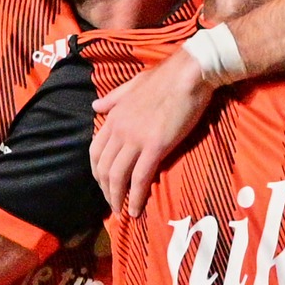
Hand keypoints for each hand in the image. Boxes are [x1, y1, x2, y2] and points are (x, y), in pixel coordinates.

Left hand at [89, 48, 215, 217]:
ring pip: (118, 176)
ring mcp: (136, 138)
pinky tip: (136, 210)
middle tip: (113, 204)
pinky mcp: (156, 146)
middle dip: (106, 190)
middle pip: (104, 168)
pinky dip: (135, 197)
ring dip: (117, 197)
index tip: (103, 184)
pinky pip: (140, 178)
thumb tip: (95, 106)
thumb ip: (112, 99)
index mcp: (113, 116)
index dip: (97, 172)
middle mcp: (120, 130)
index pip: (95, 151)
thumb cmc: (165, 77)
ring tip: (121, 211)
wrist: (189, 73)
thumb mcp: (132, 85)